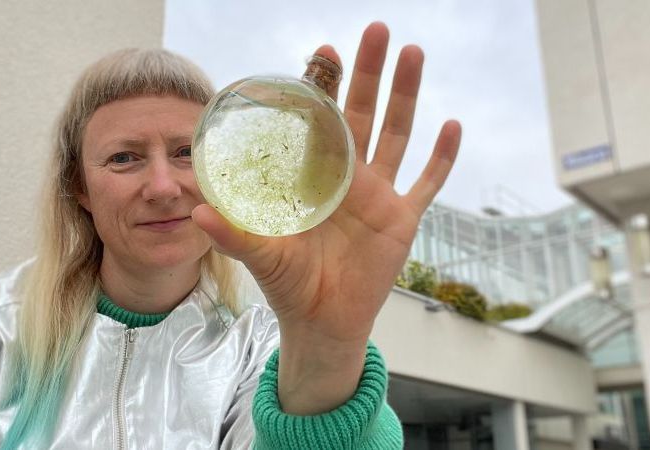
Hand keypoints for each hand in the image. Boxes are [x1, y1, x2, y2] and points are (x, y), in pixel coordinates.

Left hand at [192, 22, 460, 413]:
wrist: (322, 322)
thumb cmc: (289, 285)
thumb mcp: (262, 256)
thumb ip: (234, 233)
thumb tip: (196, 209)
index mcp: (313, 177)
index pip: (319, 121)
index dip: (322, 88)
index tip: (321, 53)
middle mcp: (347, 177)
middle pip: (363, 115)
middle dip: (369, 73)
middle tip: (375, 31)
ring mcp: (379, 195)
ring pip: (398, 135)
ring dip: (407, 96)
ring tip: (414, 53)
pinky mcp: (403, 219)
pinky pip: (427, 183)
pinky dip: (441, 158)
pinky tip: (453, 126)